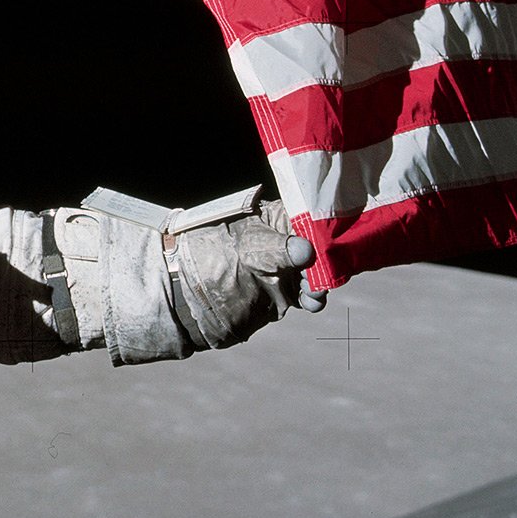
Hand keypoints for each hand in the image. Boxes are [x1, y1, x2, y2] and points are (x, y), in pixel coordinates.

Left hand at [171, 199, 326, 348]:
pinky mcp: (281, 289)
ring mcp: (282, 266)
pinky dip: (313, 297)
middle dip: (326, 260)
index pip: (309, 217)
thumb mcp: (244, 247)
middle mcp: (282, 240)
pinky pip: (305, 292)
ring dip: (321, 281)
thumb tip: (304, 250)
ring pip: (315, 271)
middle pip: (318, 247)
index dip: (323, 229)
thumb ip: (275, 249)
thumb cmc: (209, 256)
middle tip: (323, 275)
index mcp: (272, 218)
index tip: (330, 244)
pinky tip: (310, 301)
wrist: (186, 293)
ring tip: (314, 291)